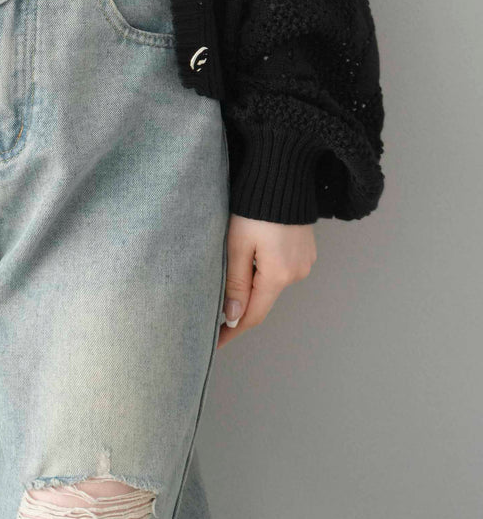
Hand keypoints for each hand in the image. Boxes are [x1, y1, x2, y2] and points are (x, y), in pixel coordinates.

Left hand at [217, 214, 316, 348]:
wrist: (282, 177)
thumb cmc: (255, 208)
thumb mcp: (237, 245)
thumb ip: (236, 283)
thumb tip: (233, 318)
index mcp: (278, 275)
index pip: (253, 315)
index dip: (233, 330)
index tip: (215, 341)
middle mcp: (296, 274)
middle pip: (262, 300)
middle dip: (240, 308)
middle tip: (213, 312)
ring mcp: (304, 263)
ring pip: (271, 284)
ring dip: (253, 286)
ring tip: (230, 278)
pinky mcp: (305, 252)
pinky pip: (281, 270)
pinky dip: (265, 272)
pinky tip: (252, 260)